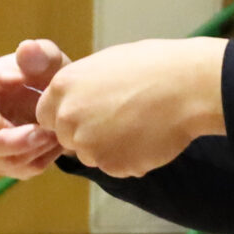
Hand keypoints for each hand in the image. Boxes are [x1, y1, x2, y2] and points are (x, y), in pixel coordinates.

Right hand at [0, 39, 71, 177]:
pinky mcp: (12, 161)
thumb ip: (39, 54)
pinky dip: (44, 159)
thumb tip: (27, 48)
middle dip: (12, 143)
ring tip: (56, 133)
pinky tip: (58, 141)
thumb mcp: (48, 59)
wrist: (62, 98)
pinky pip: (23, 171)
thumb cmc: (46, 72)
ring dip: (32, 152)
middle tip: (42, 133)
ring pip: (3, 163)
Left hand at [35, 38, 226, 177]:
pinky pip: (116, 168)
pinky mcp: (111, 165)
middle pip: (67, 138)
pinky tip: (150, 138)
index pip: (46, 116)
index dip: (68, 116)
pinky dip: (131, 160)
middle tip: (121, 120)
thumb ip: (82, 88)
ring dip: (110, 149)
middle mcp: (68, 117)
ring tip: (141, 126)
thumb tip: (76, 102)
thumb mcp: (105, 65)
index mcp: (62, 87)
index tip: (90, 113)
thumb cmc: (154, 67)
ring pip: (91, 156)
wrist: (187, 87)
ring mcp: (88, 145)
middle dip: (87, 135)